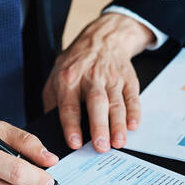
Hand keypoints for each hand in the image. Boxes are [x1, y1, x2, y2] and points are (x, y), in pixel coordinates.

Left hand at [43, 12, 153, 151]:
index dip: (71, 125)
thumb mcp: (55, 75)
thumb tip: (50, 129)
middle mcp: (91, 78)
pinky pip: (132, 97)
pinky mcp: (128, 80)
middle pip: (96, 103)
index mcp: (69, 79)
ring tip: (118, 143)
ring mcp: (111, 79)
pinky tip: (133, 125)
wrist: (103, 38)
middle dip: (99, 126)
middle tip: (101, 147)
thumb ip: (51, 102)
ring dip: (118, 124)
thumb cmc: (77, 62)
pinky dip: (134, 112)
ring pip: (116, 103)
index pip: (69, 105)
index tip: (74, 143)